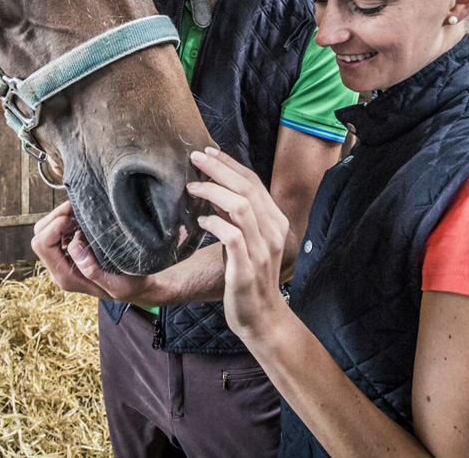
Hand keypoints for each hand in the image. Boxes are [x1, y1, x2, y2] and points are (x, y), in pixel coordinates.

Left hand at [30, 201, 154, 302]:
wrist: (137, 287)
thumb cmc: (130, 285)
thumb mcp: (118, 284)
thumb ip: (93, 270)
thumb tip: (73, 246)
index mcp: (65, 277)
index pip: (43, 244)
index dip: (55, 226)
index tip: (76, 219)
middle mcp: (59, 268)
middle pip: (39, 235)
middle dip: (55, 216)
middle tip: (77, 209)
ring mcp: (63, 258)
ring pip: (45, 230)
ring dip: (61, 216)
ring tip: (81, 211)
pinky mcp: (70, 251)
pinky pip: (57, 230)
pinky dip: (67, 219)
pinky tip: (84, 217)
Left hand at [188, 147, 289, 341]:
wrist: (262, 317)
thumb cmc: (248, 276)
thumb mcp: (247, 240)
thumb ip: (236, 216)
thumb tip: (215, 189)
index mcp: (275, 222)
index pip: (254, 182)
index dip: (230, 164)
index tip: (208, 151)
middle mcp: (273, 232)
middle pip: (247, 188)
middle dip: (219, 169)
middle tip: (195, 157)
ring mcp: (261, 251)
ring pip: (241, 207)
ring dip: (214, 192)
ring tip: (192, 188)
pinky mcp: (246, 269)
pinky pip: (232, 237)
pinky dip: (214, 224)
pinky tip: (200, 222)